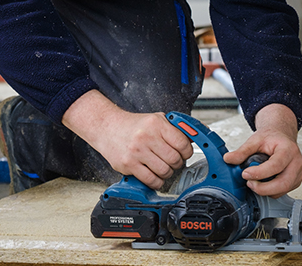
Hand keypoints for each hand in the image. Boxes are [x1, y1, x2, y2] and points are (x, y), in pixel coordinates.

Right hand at [62, 91, 193, 189]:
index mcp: (156, 124)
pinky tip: (155, 176)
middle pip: (175, 159)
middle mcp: (146, 137)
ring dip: (167, 173)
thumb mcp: (156, 119)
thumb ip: (174, 128)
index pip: (182, 143)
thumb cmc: (133, 125)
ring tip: (163, 168)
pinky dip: (157, 181)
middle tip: (174, 162)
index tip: (184, 153)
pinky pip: (151, 180)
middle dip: (178, 163)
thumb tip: (194, 139)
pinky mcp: (128, 164)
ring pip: (164, 171)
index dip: (187, 151)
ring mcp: (137, 151)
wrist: (107, 127)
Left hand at [223, 104, 301, 197]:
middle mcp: (296, 162)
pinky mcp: (296, 181)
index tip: (245, 174)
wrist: (281, 136)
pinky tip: (263, 183)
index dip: (260, 173)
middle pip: (283, 183)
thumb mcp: (255, 140)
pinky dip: (271, 191)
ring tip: (254, 182)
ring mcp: (298, 173)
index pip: (276, 165)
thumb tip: (228, 159)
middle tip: (249, 183)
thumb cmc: (271, 138)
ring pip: (283, 190)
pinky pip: (284, 191)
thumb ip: (242, 151)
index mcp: (288, 149)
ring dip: (266, 190)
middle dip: (264, 188)